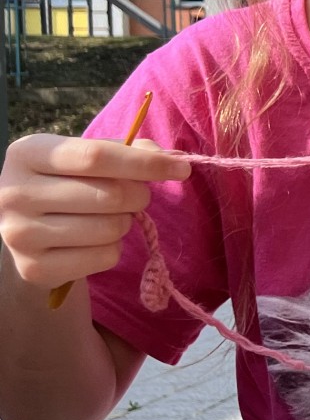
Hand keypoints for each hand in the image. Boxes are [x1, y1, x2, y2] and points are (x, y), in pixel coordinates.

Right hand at [0, 136, 188, 289]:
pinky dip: (113, 249)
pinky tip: (93, 241)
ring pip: (110, 229)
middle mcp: (13, 192)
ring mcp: (19, 234)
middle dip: (139, 196)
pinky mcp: (33, 268)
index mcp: (26, 153)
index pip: (97, 156)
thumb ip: (129, 151)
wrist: (28, 228)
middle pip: (110, 195)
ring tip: (108, 217)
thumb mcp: (86, 158)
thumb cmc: (67, 183)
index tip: (181, 168)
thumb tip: (172, 158)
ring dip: (125, 223)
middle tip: (136, 197)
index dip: (146, 163)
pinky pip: (104, 257)